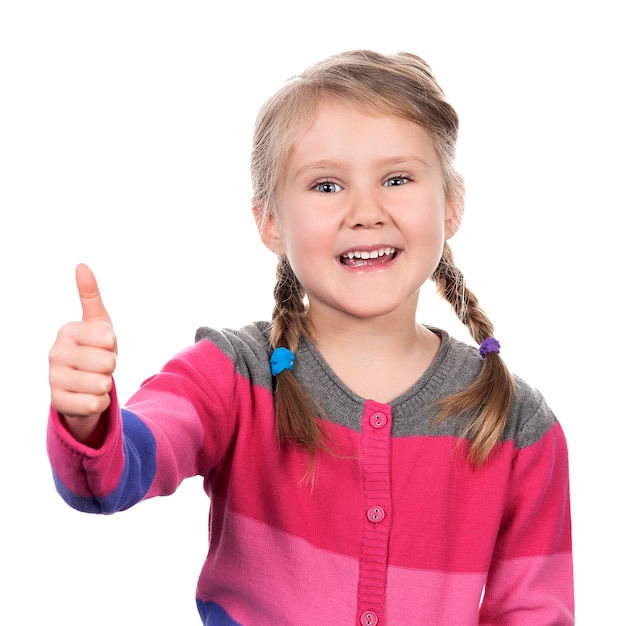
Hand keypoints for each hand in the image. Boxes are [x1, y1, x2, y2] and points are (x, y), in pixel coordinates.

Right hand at [49, 264, 116, 433]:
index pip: (108, 339)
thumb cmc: (93, 348)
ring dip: (106, 384)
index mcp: (67, 331)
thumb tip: (81, 265)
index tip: (102, 345)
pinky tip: (88, 395)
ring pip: (102, 385)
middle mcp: (55, 354)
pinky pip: (96, 404)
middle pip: (107, 363)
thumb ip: (90, 295)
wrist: (81, 384)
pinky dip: (100, 402)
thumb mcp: (97, 322)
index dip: (112, 345)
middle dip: (110, 366)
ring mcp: (53, 379)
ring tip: (93, 379)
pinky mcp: (58, 403)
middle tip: (99, 365)